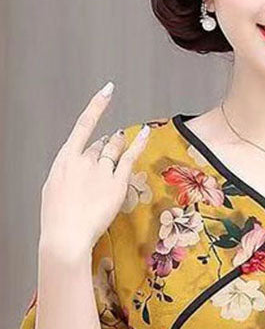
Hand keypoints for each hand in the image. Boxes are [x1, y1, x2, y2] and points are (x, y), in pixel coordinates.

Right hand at [39, 81, 149, 258]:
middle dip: (106, 145)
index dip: (97, 107)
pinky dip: (139, 145)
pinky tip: (146, 134)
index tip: (107, 93)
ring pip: (115, 149)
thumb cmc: (57, 218)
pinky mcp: (117, 184)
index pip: (83, 126)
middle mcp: (84, 160)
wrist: (66, 235)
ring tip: (123, 139)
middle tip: (111, 145)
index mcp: (65, 160)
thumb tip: (75, 168)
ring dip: (120, 143)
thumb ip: (67, 174)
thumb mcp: (54, 189)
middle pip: (100, 145)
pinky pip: (130, 159)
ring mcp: (102, 171)